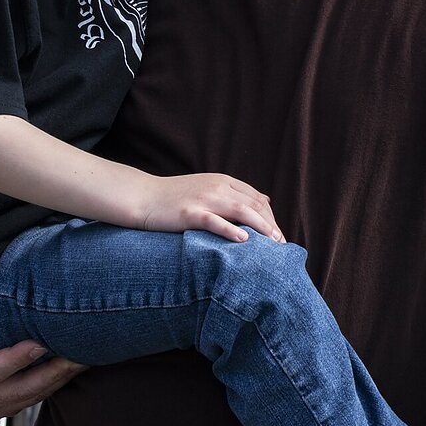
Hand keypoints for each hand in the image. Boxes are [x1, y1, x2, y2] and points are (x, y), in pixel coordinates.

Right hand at [0, 341, 84, 421]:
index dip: (16, 359)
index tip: (40, 344)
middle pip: (18, 390)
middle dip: (52, 373)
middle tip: (77, 354)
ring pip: (29, 398)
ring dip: (58, 380)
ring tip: (82, 359)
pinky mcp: (1, 412)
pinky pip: (30, 399)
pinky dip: (51, 384)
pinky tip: (68, 369)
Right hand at [137, 172, 282, 242]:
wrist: (143, 196)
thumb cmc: (175, 197)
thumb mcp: (208, 188)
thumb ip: (235, 193)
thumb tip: (265, 200)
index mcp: (223, 181)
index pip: (257, 198)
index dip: (272, 217)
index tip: (279, 236)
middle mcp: (217, 187)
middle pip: (254, 205)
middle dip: (271, 225)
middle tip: (281, 245)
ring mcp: (203, 198)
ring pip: (241, 211)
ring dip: (260, 227)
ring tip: (273, 243)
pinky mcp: (189, 212)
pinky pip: (214, 221)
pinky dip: (231, 229)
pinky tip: (244, 239)